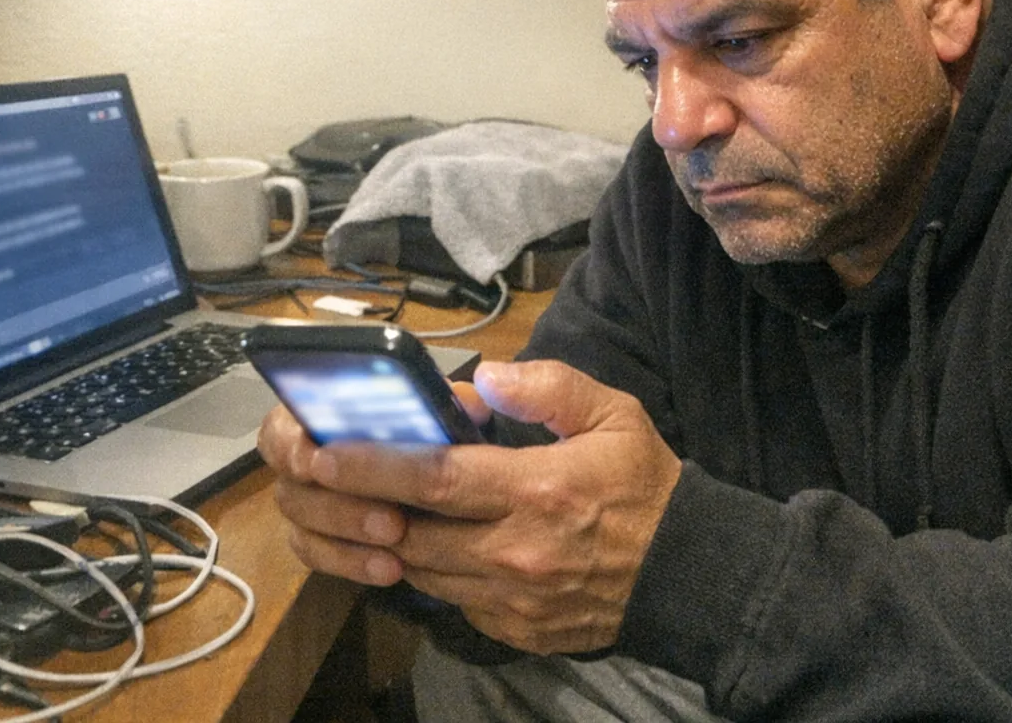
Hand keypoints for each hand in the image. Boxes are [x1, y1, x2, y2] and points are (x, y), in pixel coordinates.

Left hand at [266, 360, 682, 653]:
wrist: (686, 574)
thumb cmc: (645, 487)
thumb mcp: (615, 416)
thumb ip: (549, 388)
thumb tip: (484, 380)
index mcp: (536, 490)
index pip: (434, 478)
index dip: (372, 465)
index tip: (325, 450)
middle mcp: (515, 551)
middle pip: (410, 533)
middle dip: (362, 508)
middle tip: (327, 479)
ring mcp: (510, 599)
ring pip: (421, 572)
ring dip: (393, 541)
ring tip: (377, 506)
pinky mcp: (512, 629)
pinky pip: (451, 600)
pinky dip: (434, 571)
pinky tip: (434, 543)